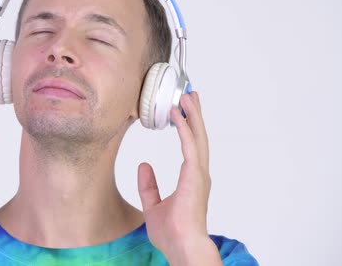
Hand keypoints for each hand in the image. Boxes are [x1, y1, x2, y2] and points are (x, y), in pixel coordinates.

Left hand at [137, 91, 220, 264]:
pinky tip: (177, 113)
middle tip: (191, 95)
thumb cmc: (172, 233)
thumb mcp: (153, 206)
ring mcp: (199, 173)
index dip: (188, 127)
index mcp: (191, 179)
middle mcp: (198, 173)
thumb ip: (148, 186)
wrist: (181, 246)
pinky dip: (183, 127)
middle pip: (198, 137)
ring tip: (187, 96)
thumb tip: (142, 166)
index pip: (191, 146)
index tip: (183, 111)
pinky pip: (189, 144)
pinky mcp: (194, 175)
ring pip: (197, 136)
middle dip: (195, 115)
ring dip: (192, 115)